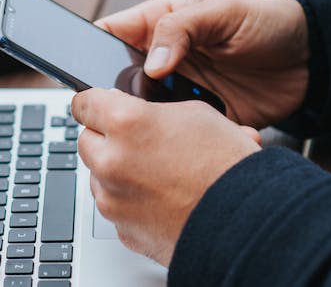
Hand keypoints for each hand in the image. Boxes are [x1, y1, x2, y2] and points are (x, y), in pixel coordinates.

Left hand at [72, 88, 261, 265]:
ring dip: (117, 172)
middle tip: (138, 142)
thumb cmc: (228, 167)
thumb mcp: (196, 114)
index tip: (98, 106)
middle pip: (86, 140)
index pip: (84, 103)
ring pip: (99, 176)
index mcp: (125, 123)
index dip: (95, 102)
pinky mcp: (122, 229)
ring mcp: (113, 199)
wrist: (246, 221)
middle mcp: (111, 161)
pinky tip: (162, 198)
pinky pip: (116, 207)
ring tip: (160, 173)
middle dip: (107, 139)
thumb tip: (134, 113)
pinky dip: (131, 202)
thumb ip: (151, 111)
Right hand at [96, 0, 308, 127]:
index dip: (89, 52)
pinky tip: (202, 137)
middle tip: (136, 108)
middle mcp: (164, 61)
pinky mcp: (202, 120)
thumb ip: (181, 28)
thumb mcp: (223, 10)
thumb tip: (150, 63)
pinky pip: (181, 137)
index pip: (110, 36)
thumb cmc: (267, 20)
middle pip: (121, 84)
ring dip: (154, 124)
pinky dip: (187, 142)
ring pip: (147, 116)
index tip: (86, 75)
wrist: (312, 59)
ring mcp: (181, 92)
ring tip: (173, 123)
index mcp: (160, 24)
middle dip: (121, 100)